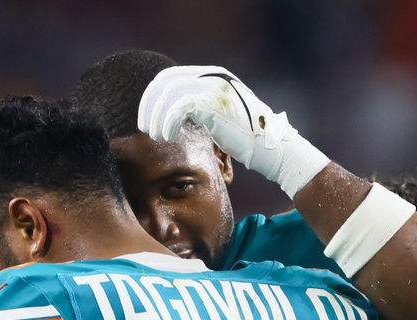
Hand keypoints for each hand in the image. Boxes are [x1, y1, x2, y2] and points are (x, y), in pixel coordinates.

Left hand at [138, 65, 328, 197]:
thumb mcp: (221, 116)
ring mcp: (214, 88)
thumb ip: (201, 108)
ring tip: (155, 135)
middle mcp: (212, 77)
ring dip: (156, 116)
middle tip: (144, 126)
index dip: (153, 95)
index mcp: (213, 76)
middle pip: (165, 80)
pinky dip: (167, 123)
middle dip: (149, 104)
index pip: (171, 76)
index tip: (147, 117)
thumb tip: (173, 113)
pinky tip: (167, 137)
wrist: (272, 147)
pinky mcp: (214, 104)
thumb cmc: (247, 138)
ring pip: (169, 94)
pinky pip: (179, 108)